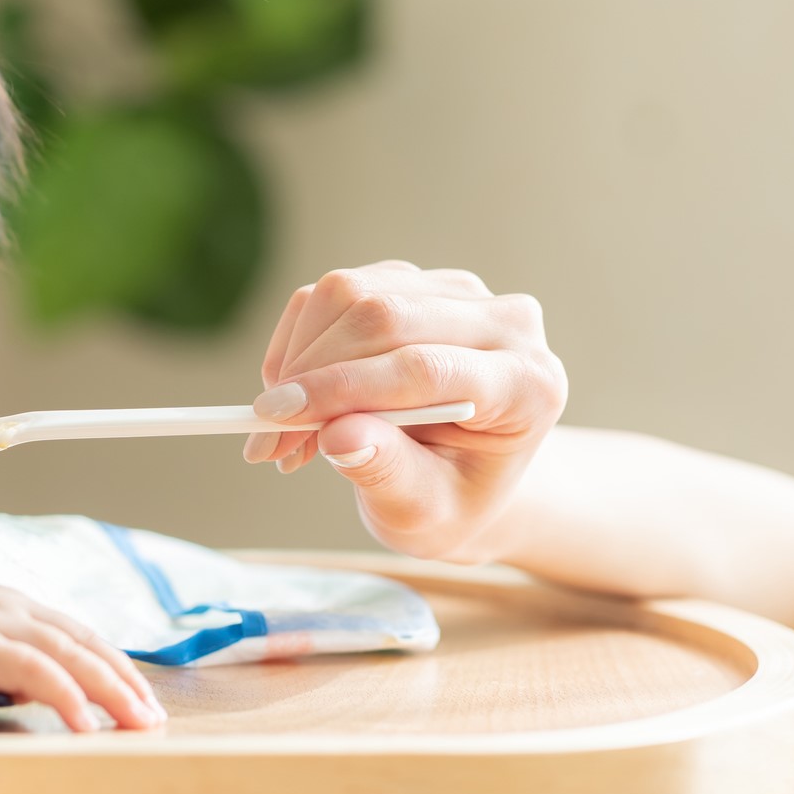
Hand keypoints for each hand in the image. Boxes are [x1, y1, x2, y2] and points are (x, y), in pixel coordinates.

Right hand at [0, 584, 165, 731]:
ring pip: (69, 653)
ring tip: (135, 722)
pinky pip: (31, 669)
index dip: (115, 666)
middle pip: (83, 642)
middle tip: (152, 718)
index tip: (142, 699)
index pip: (78, 635)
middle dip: (124, 681)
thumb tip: (44, 696)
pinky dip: (64, 694)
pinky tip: (83, 722)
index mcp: (11, 606)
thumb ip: (7, 668)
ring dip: (109, 690)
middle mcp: (9, 606)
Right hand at [245, 261, 567, 562]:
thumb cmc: (452, 499)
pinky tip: (299, 398)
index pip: (426, 367)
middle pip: (385, 317)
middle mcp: (503, 322)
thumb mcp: (424, 511)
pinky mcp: (413, 281)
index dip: (344, 388)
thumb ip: (387, 473)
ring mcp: (458, 292)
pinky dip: (298, 345)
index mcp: (528, 384)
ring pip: (352, 293)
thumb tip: (337, 435)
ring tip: (286, 430)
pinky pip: (333, 294)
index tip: (277, 418)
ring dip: (297, 360)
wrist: (464, 475)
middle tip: (266, 437)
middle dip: (309, 374)